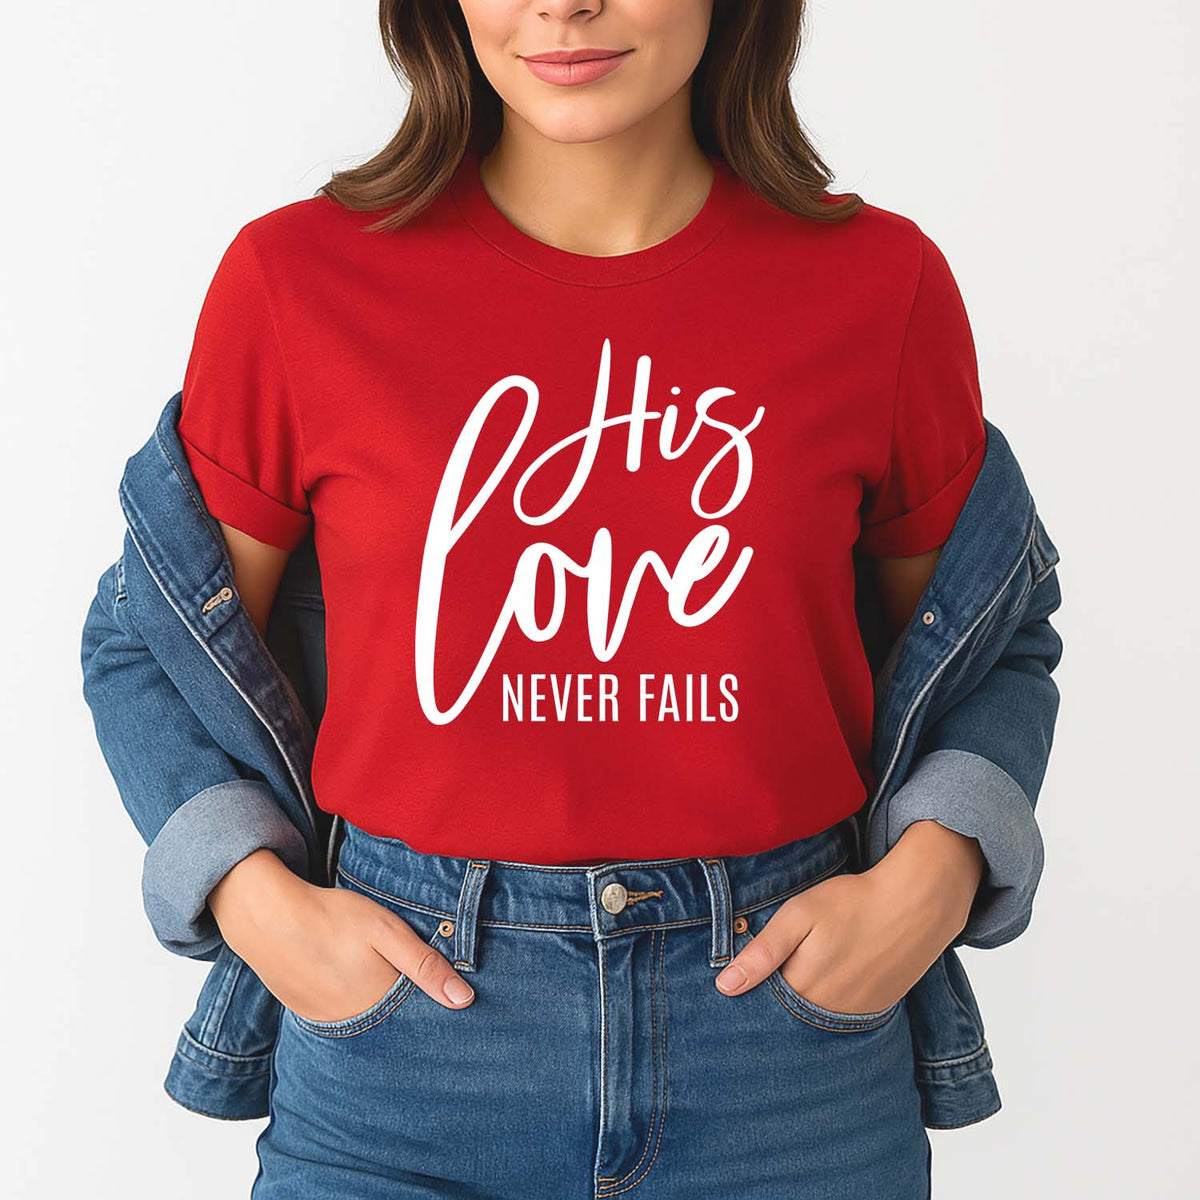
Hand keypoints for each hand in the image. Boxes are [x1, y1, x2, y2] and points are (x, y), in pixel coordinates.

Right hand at [208, 848, 474, 1019]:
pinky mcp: (307, 1013)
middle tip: (401, 975)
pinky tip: (348, 978)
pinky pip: (340, 1016)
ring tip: (373, 973)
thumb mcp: (385, 931)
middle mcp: (355, 1021)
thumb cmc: (331, 918)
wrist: (266, 917)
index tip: (447, 994)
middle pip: (393, 1019)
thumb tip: (464, 1000)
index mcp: (380, 1001)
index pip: (419, 1014)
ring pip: (367, 1018)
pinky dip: (351, 1003)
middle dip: (407, 1004)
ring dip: (378, 1004)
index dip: (434, 1002)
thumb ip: (425, 965)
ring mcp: (328, 1020)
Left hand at [715, 820, 983, 1012]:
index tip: (740, 983)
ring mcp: (856, 1014)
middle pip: (788, 1016)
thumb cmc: (852, 902)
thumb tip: (725, 988)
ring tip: (807, 968)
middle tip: (779, 968)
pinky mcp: (877, 1008)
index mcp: (804, 988)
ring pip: (815, 1018)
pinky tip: (831, 978)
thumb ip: (762, 953)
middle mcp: (829, 1012)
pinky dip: (830, 1003)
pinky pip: (843, 1016)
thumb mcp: (799, 915)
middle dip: (774, 1001)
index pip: (762, 1006)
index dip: (751, 991)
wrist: (916, 902)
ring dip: (803, 1002)